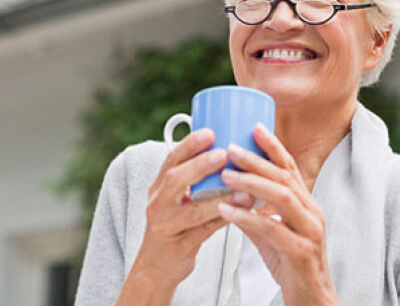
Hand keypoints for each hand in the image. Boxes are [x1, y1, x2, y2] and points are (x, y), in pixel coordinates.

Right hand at [129, 129, 253, 293]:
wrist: (156, 269)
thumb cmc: (174, 227)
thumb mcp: (174, 200)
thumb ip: (191, 180)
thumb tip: (226, 151)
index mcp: (158, 188)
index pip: (171, 160)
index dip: (189, 145)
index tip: (209, 132)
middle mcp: (158, 204)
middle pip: (175, 180)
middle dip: (199, 164)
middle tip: (224, 153)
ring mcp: (167, 226)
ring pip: (192, 210)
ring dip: (219, 197)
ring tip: (243, 188)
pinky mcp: (179, 246)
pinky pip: (203, 232)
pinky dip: (223, 220)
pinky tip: (242, 212)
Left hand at [218, 124, 342, 305]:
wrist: (312, 301)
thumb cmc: (292, 266)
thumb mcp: (272, 233)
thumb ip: (255, 213)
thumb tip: (231, 197)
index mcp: (306, 204)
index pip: (289, 168)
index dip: (272, 146)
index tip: (254, 126)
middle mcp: (311, 213)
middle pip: (284, 177)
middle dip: (256, 160)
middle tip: (230, 148)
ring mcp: (309, 232)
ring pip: (282, 198)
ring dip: (252, 183)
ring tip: (226, 175)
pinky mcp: (300, 252)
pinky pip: (272, 230)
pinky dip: (247, 218)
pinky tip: (226, 212)